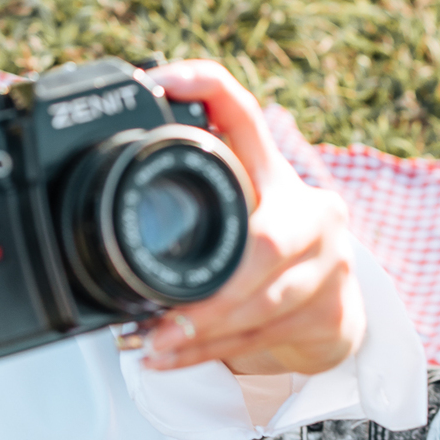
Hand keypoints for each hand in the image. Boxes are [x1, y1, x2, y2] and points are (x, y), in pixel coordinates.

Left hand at [141, 61, 365, 376]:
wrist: (329, 316)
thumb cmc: (266, 261)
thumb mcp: (237, 218)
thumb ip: (194, 200)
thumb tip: (105, 177)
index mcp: (276, 174)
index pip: (243, 115)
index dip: (205, 87)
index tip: (158, 81)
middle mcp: (312, 209)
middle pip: (265, 242)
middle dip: (208, 290)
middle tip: (154, 317)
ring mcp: (331, 262)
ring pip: (263, 300)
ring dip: (202, 329)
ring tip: (154, 344)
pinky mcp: (335, 310)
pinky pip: (264, 335)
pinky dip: (211, 351)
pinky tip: (175, 358)